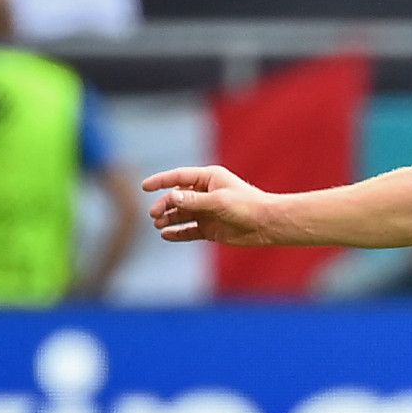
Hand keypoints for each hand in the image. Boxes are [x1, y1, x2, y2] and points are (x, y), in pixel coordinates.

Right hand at [143, 166, 276, 245]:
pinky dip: (178, 233)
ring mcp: (207, 212)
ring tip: (158, 224)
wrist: (267, 225)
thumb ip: (194, 201)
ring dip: (169, 219)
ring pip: (181, 214)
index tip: (144, 187)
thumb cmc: (247, 206)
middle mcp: (206, 194)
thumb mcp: (218, 201)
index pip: (179, 177)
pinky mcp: (210, 229)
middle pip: (177, 198)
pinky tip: (166, 235)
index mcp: (209, 179)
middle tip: (154, 215)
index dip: (161, 181)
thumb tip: (170, 198)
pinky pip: (189, 230)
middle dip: (164, 205)